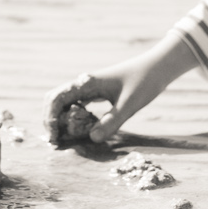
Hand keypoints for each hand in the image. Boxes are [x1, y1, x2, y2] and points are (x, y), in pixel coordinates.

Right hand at [43, 37, 196, 146]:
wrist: (158, 67)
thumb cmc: (145, 82)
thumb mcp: (130, 104)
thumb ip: (112, 121)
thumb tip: (92, 139)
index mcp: (87, 83)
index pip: (56, 99)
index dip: (50, 118)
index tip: (54, 137)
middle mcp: (84, 84)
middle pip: (54, 100)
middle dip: (50, 120)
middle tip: (56, 141)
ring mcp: (89, 87)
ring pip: (64, 102)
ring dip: (60, 118)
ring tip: (65, 138)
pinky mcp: (96, 92)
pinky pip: (77, 104)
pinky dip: (73, 117)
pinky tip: (81, 129)